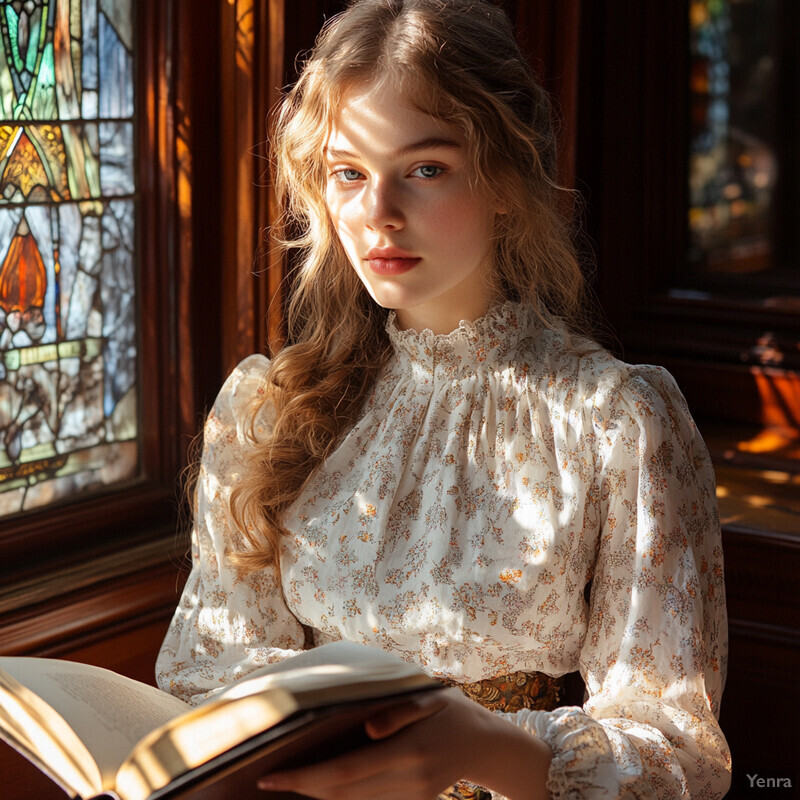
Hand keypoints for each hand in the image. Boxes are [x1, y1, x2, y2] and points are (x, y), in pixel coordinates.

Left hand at [256, 687, 551, 799]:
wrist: (485, 743)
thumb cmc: (452, 709)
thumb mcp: (432, 697)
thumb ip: (401, 711)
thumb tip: (370, 728)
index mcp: (409, 753)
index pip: (345, 772)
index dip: (305, 777)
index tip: (271, 775)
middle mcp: (408, 782)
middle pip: (342, 795)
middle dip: (302, 789)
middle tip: (264, 779)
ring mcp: (411, 798)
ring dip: (316, 796)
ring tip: (283, 781)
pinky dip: (338, 798)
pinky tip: (317, 786)